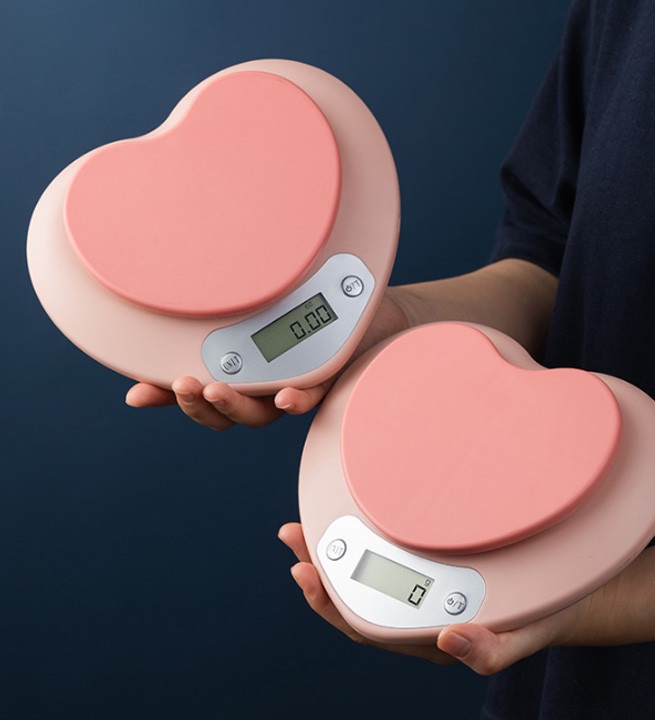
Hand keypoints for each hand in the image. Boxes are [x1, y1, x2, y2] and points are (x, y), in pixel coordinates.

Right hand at [125, 290, 410, 429]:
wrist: (376, 304)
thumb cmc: (318, 301)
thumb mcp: (265, 295)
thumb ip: (232, 301)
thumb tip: (180, 285)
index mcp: (246, 370)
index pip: (200, 390)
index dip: (167, 399)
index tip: (136, 395)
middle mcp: (270, 385)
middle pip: (226, 412)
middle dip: (198, 404)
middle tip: (180, 384)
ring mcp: (299, 386)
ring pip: (261, 413)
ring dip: (234, 405)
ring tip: (215, 389)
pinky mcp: (333, 380)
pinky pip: (314, 397)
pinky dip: (296, 400)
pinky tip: (283, 397)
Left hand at [278, 521, 592, 674]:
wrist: (560, 594)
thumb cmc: (538, 615)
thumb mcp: (523, 634)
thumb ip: (491, 650)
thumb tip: (449, 641)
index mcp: (426, 636)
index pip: (365, 624)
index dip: (329, 601)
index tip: (304, 571)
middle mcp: (414, 617)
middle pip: (353, 601)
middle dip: (318, 571)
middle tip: (292, 535)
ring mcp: (419, 593)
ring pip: (364, 580)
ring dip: (329, 555)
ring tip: (301, 529)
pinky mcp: (429, 567)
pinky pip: (384, 560)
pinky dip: (359, 540)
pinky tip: (345, 519)